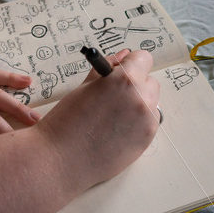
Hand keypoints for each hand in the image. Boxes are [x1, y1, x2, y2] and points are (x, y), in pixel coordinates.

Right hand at [32, 49, 159, 192]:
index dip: (130, 62)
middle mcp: (140, 99)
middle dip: (135, 83)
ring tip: (113, 113)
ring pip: (151, 102)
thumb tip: (122, 56)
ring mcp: (146, 122)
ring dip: (138, 102)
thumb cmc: (68, 120)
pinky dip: (138, 120)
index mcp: (124, 80)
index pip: (143, 58)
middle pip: (150, 81)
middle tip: (114, 92)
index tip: (121, 68)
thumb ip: (107, 68)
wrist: (63, 157)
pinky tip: (117, 127)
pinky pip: (149, 121)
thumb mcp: (85, 86)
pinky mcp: (147, 141)